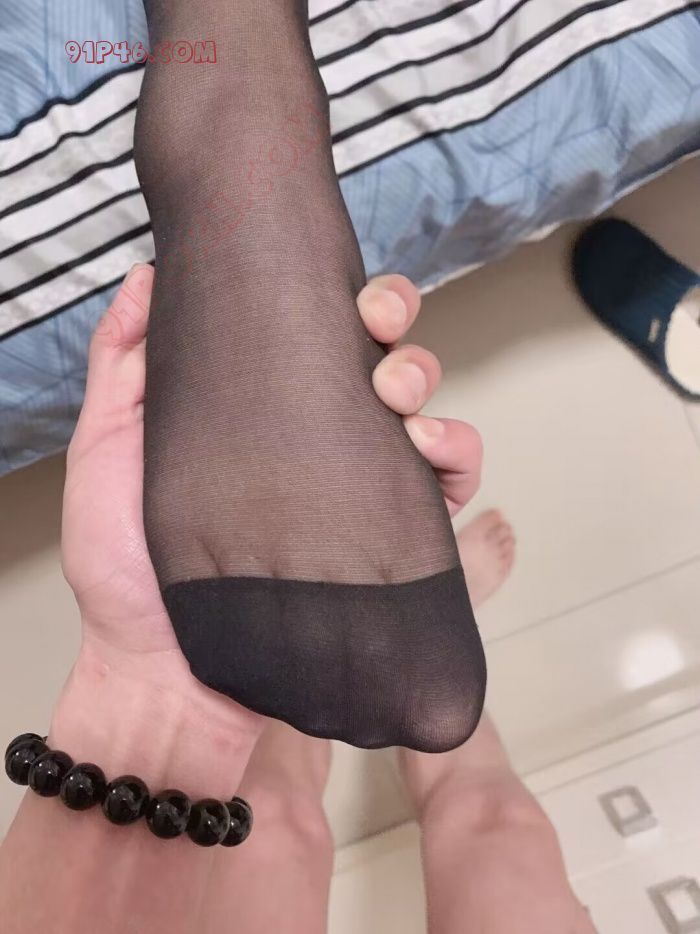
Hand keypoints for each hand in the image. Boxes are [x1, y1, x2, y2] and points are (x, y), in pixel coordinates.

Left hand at [55, 266, 481, 793]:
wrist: (162, 668)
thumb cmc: (124, 569)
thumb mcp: (104, 451)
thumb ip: (121, 363)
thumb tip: (148, 275)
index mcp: (261, 414)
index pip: (313, 336)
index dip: (334, 298)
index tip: (334, 288)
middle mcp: (316, 441)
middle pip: (375, 352)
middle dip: (393, 316)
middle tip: (376, 325)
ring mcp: (356, 486)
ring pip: (421, 405)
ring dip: (424, 377)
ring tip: (397, 391)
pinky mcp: (389, 535)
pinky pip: (447, 482)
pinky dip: (456, 454)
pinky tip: (428, 446)